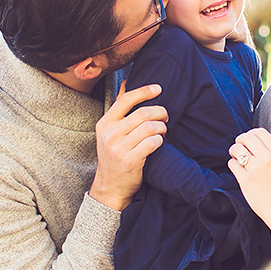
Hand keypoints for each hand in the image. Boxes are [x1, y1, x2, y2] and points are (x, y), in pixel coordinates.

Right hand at [89, 82, 167, 210]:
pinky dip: (160, 140)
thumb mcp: (110, 131)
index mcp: (104, 123)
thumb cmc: (114, 156)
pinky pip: (153, 142)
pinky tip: (159, 143)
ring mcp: (119, 148)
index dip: (144, 91)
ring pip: (150, 127)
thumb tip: (127, 82)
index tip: (159, 88)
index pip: (125, 100)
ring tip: (163, 131)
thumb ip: (119, 109)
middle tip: (166, 117)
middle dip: (160, 112)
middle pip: (143, 113)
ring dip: (162, 128)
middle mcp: (110, 134)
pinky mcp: (130, 160)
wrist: (110, 187)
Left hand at [227, 128, 270, 228]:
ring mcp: (255, 169)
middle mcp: (266, 158)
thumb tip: (256, 142)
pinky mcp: (245, 180)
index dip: (251, 133)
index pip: (259, 132)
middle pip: (246, 137)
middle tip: (239, 147)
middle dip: (240, 140)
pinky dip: (233, 165)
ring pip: (236, 149)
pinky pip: (232, 164)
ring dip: (234, 151)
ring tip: (237, 158)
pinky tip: (238, 170)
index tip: (248, 140)